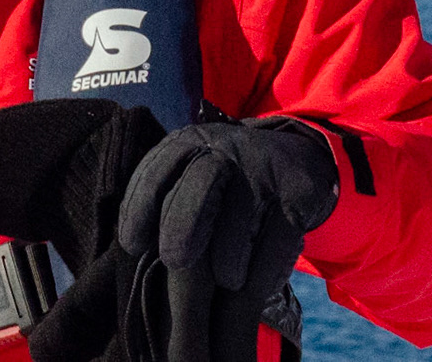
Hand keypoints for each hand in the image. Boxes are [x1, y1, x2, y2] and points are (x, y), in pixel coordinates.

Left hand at [115, 119, 337, 361]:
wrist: (300, 155)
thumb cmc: (229, 180)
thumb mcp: (195, 172)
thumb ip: (165, 198)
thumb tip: (132, 248)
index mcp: (192, 143)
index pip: (158, 168)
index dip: (140, 205)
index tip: (132, 244)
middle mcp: (227, 149)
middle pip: (200, 184)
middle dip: (182, 226)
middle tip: (175, 261)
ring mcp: (265, 169)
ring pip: (240, 216)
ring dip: (227, 258)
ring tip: (224, 281)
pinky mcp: (299, 193)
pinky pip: (277, 239)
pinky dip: (262, 271)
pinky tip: (252, 288)